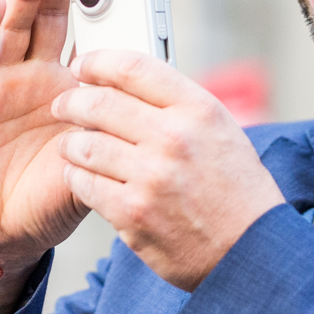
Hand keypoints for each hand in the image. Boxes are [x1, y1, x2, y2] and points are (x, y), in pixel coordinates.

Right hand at [0, 0, 87, 313]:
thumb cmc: (46, 202)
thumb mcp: (90, 171)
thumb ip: (110, 141)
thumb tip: (145, 118)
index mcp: (72, 89)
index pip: (87, 34)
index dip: (97, 3)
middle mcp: (36, 76)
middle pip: (49, 16)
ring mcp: (0, 84)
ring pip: (14, 27)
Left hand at [52, 50, 284, 290]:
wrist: (250, 251)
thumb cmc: (235, 189)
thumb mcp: (220, 131)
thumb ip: (176, 105)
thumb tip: (125, 83)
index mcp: (199, 109)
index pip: (133, 67)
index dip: (98, 61)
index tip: (83, 66)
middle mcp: (174, 138)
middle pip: (98, 102)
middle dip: (71, 102)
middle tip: (63, 106)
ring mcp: (151, 177)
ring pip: (84, 144)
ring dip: (71, 143)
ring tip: (72, 146)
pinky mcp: (132, 213)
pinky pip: (84, 185)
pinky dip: (76, 178)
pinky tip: (81, 176)